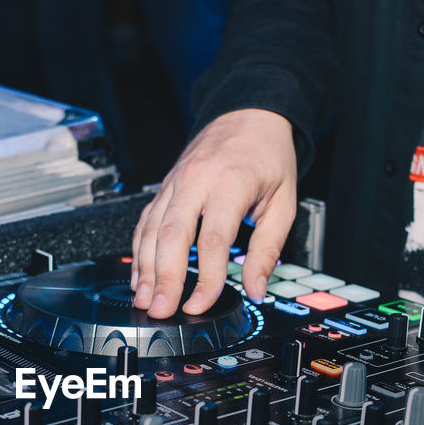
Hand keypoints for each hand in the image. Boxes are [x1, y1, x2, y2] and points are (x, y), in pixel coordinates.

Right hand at [131, 108, 296, 318]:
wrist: (249, 114)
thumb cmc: (268, 158)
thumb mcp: (283, 202)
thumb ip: (268, 248)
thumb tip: (257, 289)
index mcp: (231, 183)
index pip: (213, 239)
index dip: (206, 278)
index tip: (202, 304)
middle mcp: (197, 180)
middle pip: (172, 235)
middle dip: (165, 277)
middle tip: (161, 309)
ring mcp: (176, 182)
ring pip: (152, 228)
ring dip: (146, 268)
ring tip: (145, 300)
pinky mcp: (165, 187)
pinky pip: (146, 221)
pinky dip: (140, 251)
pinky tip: (140, 276)